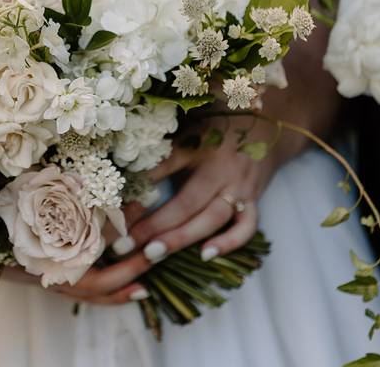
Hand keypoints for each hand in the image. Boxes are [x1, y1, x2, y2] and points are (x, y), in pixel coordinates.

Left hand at [21, 118, 283, 305]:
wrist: (267, 123)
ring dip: (182, 238)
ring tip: (152, 255)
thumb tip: (121, 170)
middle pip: (186, 202)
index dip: (136, 192)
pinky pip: (246, 226)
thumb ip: (160, 151)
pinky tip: (205, 255)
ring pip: (212, 218)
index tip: (112, 212)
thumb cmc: (216, 126)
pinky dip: (229, 242)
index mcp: (198, 146)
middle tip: (123, 245)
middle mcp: (220, 168)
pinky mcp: (255, 200)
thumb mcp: (185, 131)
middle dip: (154, 226)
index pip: (162, 170)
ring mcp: (240, 187)